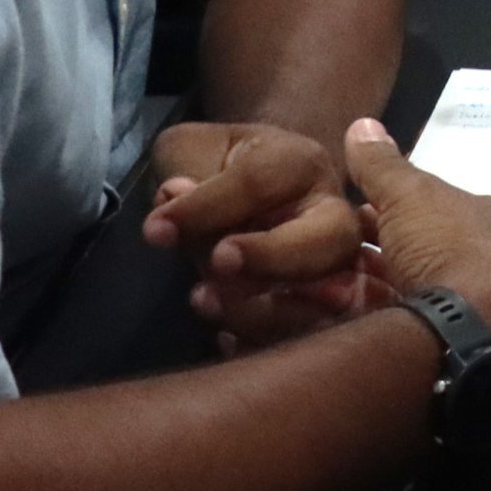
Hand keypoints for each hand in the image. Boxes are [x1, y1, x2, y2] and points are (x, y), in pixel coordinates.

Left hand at [141, 120, 371, 353]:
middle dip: (275, 256)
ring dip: (269, 308)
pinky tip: (227, 340)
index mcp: (299, 163)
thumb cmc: (219, 164)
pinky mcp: (319, 307)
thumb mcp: (193, 150)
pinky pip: (311, 333)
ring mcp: (334, 266)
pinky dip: (271, 340)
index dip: (206, 208)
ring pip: (333, 295)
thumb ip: (185, 174)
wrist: (254, 189)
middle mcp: (331, 214)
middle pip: (332, 239)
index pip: (258, 184)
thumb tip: (175, 209)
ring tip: (205, 301)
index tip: (156, 231)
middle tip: (219, 263)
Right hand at [345, 117, 490, 363]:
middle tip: (328, 246)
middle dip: (374, 249)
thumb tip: (363, 124)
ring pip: (408, 289)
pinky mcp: (457, 349)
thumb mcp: (410, 195)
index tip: (351, 211)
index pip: (439, 209)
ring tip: (315, 278)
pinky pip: (402, 323)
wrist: (472, 335)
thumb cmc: (450, 249)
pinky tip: (331, 309)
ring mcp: (479, 310)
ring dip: (362, 283)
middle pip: (422, 251)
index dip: (392, 209)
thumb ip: (385, 165)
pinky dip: (367, 313)